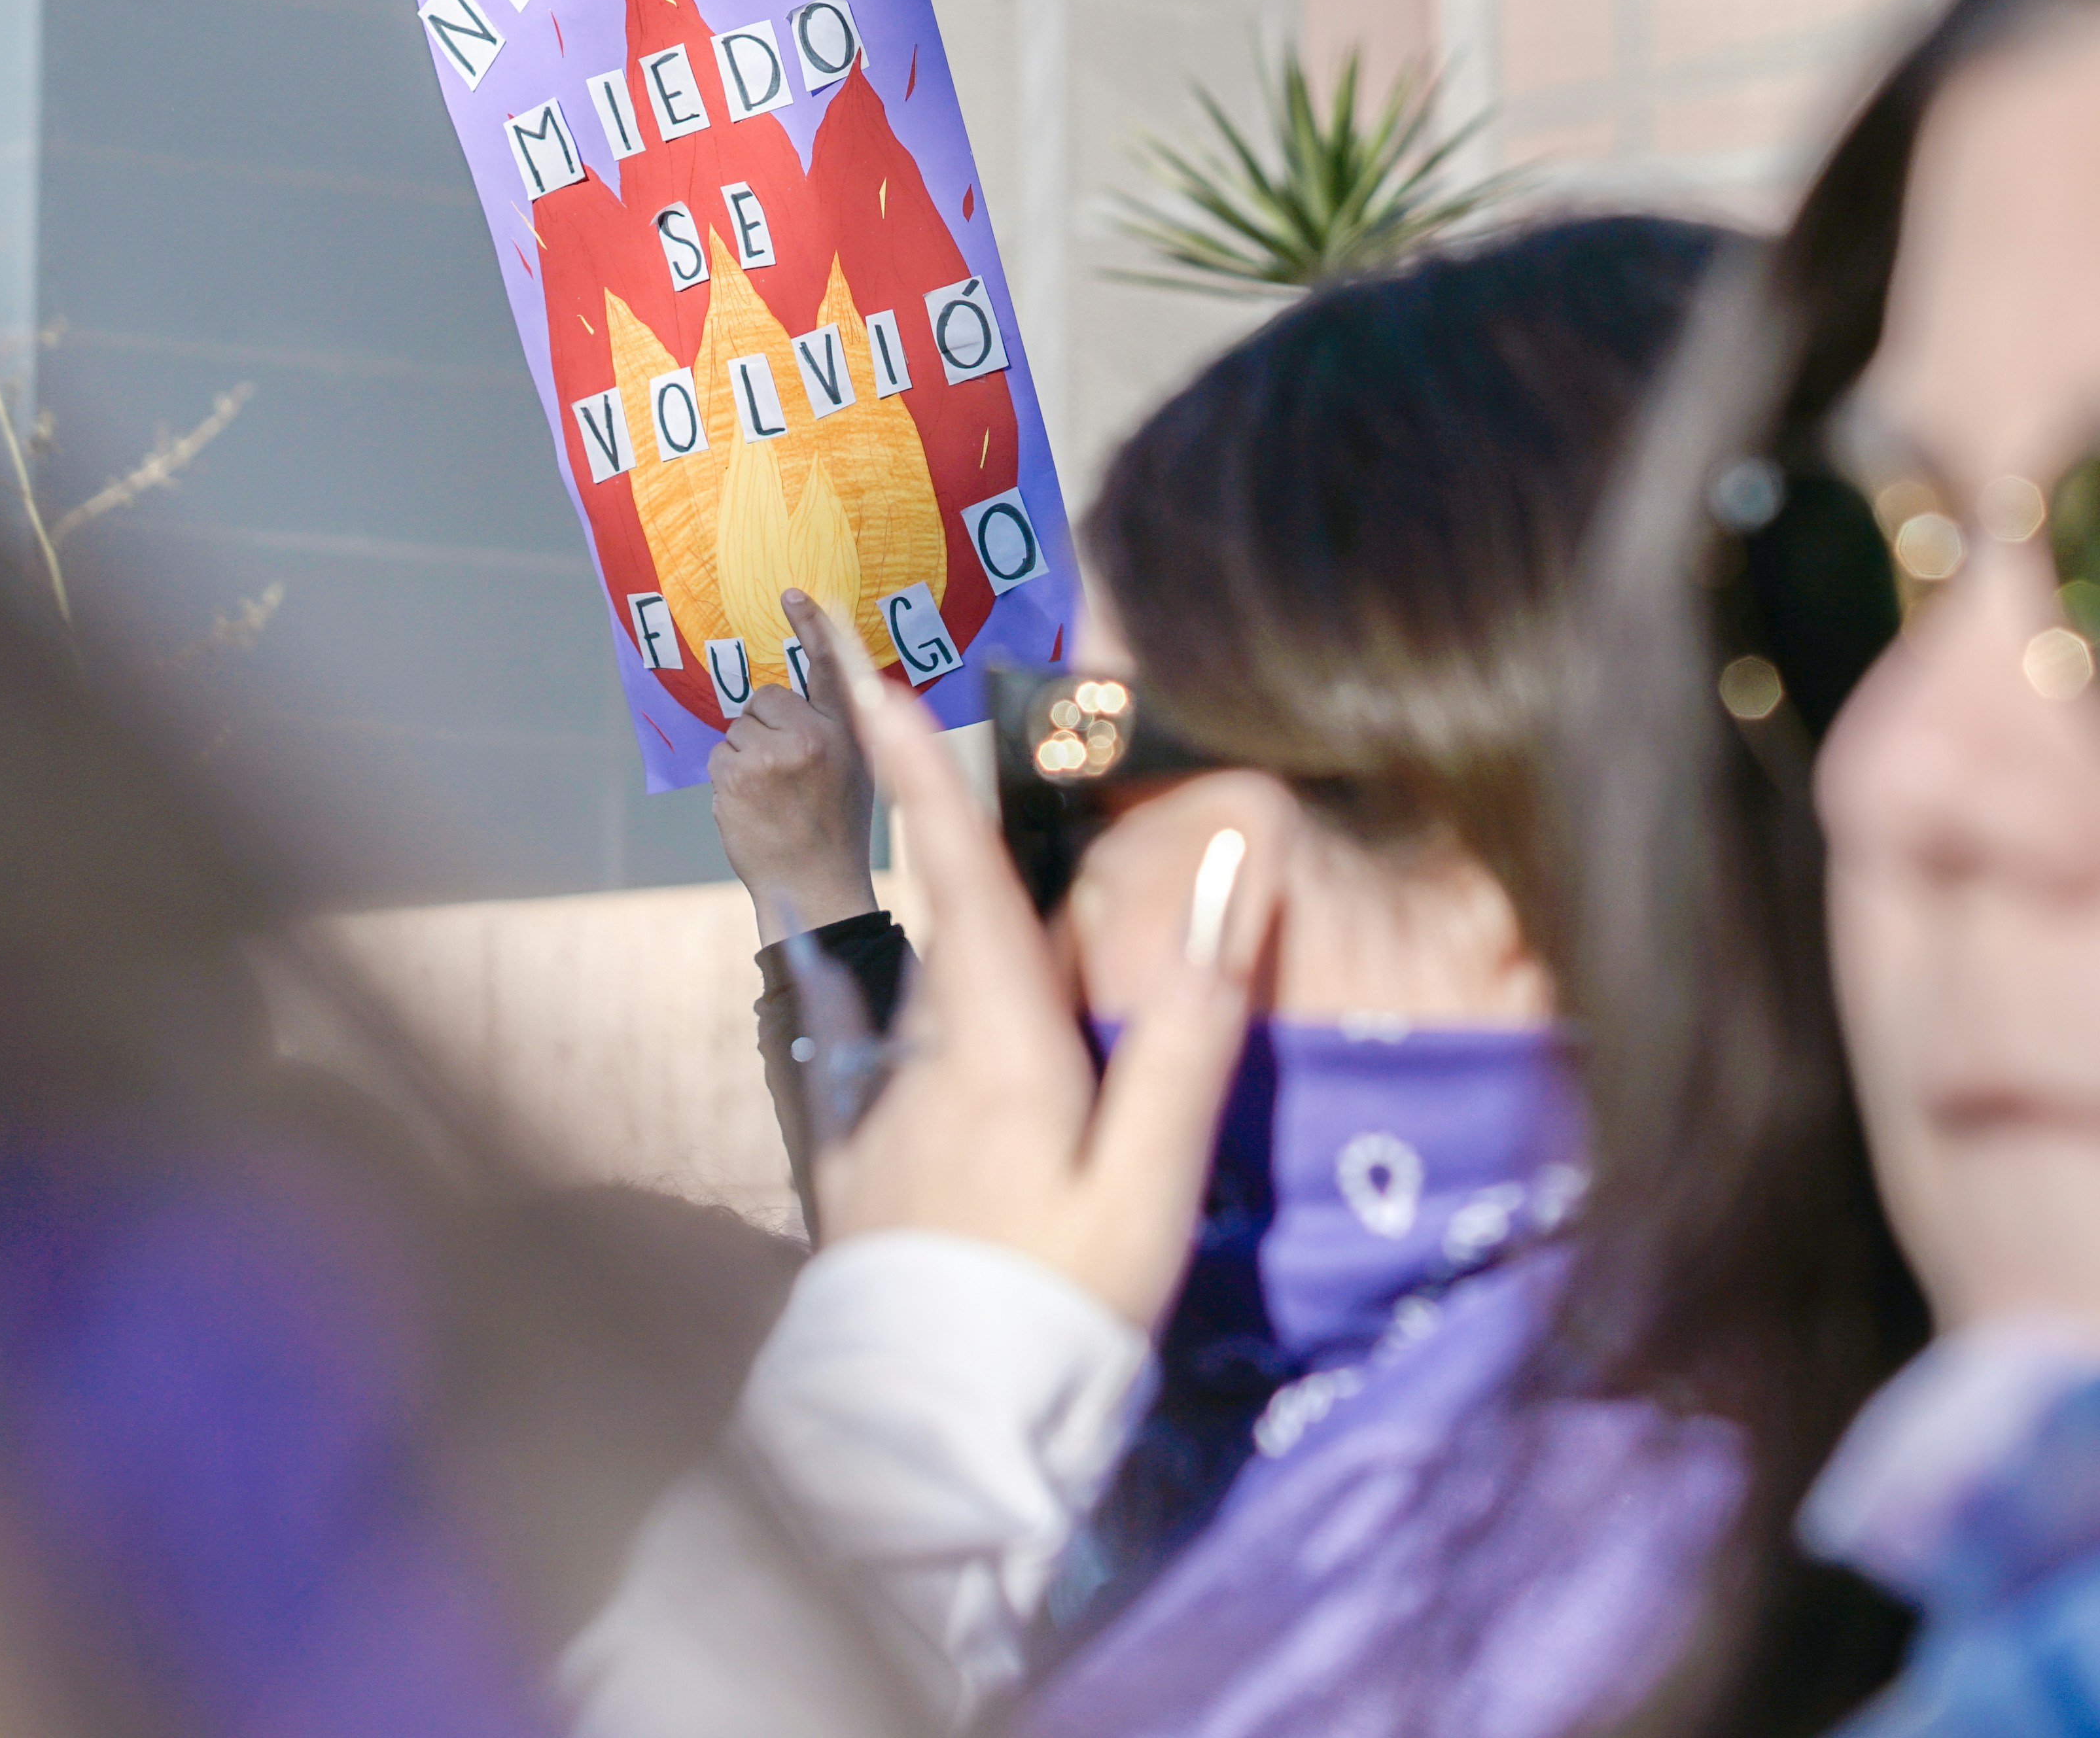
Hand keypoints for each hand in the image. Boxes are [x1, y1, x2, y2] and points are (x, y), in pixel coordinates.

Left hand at [714, 594, 881, 937]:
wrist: (815, 885)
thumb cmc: (835, 826)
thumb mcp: (855, 768)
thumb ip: (830, 727)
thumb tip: (790, 696)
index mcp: (843, 731)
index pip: (828, 666)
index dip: (812, 625)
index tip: (791, 593)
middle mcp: (809, 737)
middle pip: (764, 700)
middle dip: (766, 728)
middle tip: (786, 772)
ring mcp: (769, 757)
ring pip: (737, 730)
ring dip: (745, 756)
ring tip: (772, 795)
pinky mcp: (736, 777)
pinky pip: (720, 756)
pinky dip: (729, 779)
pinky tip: (753, 806)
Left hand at [807, 630, 1278, 1331]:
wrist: (935, 1441)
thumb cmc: (1063, 1304)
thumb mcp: (1150, 1177)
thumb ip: (1193, 1027)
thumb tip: (1239, 871)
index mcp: (993, 1036)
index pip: (952, 863)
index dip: (911, 756)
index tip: (860, 659)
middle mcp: (918, 1049)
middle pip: (930, 908)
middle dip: (915, 805)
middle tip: (876, 694)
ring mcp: (877, 1108)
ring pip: (916, 984)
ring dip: (927, 916)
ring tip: (924, 851)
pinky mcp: (862, 1166)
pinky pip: (890, 1051)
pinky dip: (903, 1003)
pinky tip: (915, 1016)